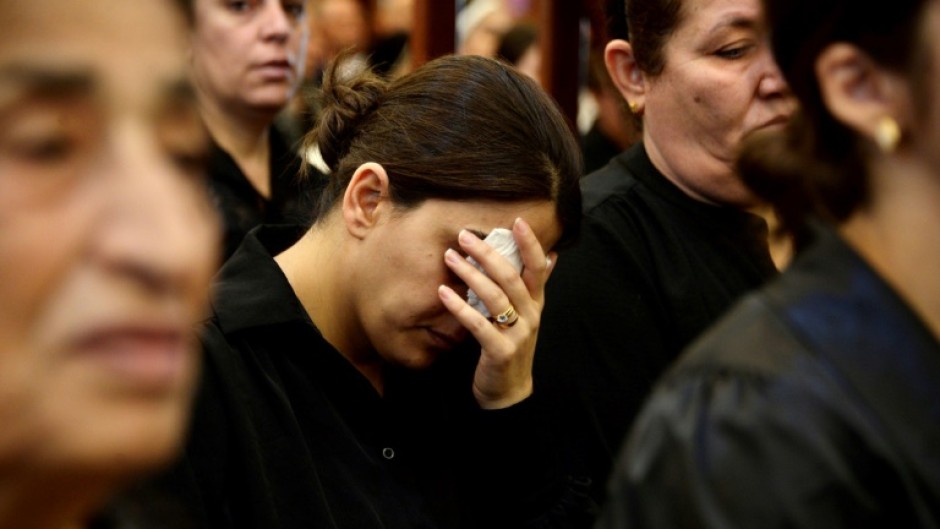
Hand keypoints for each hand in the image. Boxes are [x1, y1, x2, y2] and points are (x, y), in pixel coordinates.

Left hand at [438, 217, 556, 408]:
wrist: (509, 390)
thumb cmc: (512, 345)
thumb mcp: (528, 314)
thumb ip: (536, 285)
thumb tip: (552, 255)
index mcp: (536, 302)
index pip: (537, 267)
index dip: (530, 244)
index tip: (517, 221)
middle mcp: (531, 315)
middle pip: (511, 277)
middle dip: (487, 253)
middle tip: (464, 236)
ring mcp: (518, 334)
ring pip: (495, 297)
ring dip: (470, 274)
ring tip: (450, 257)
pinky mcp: (500, 351)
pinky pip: (479, 325)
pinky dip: (460, 307)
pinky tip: (443, 293)